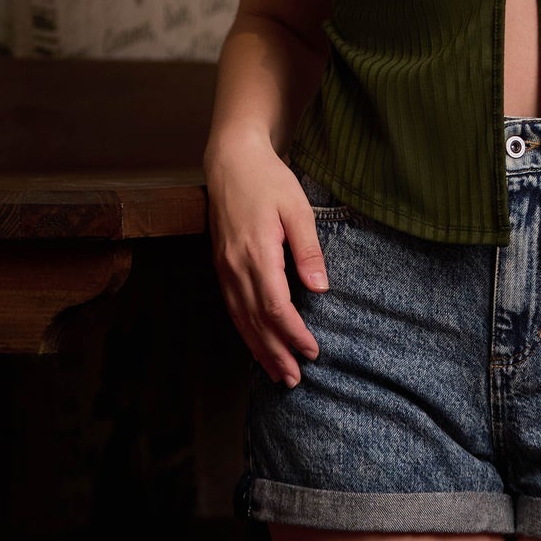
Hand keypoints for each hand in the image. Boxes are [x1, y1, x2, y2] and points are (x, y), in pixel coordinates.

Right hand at [205, 141, 329, 387]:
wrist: (231, 159)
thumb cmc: (268, 179)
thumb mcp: (297, 208)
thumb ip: (308, 250)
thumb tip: (320, 289)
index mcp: (256, 252)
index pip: (274, 307)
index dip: (292, 334)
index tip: (312, 350)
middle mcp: (234, 266)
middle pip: (254, 322)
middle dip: (275, 354)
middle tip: (294, 380)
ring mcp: (223, 267)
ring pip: (240, 319)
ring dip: (258, 350)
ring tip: (277, 374)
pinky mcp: (220, 265)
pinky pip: (231, 307)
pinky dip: (245, 331)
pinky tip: (255, 345)